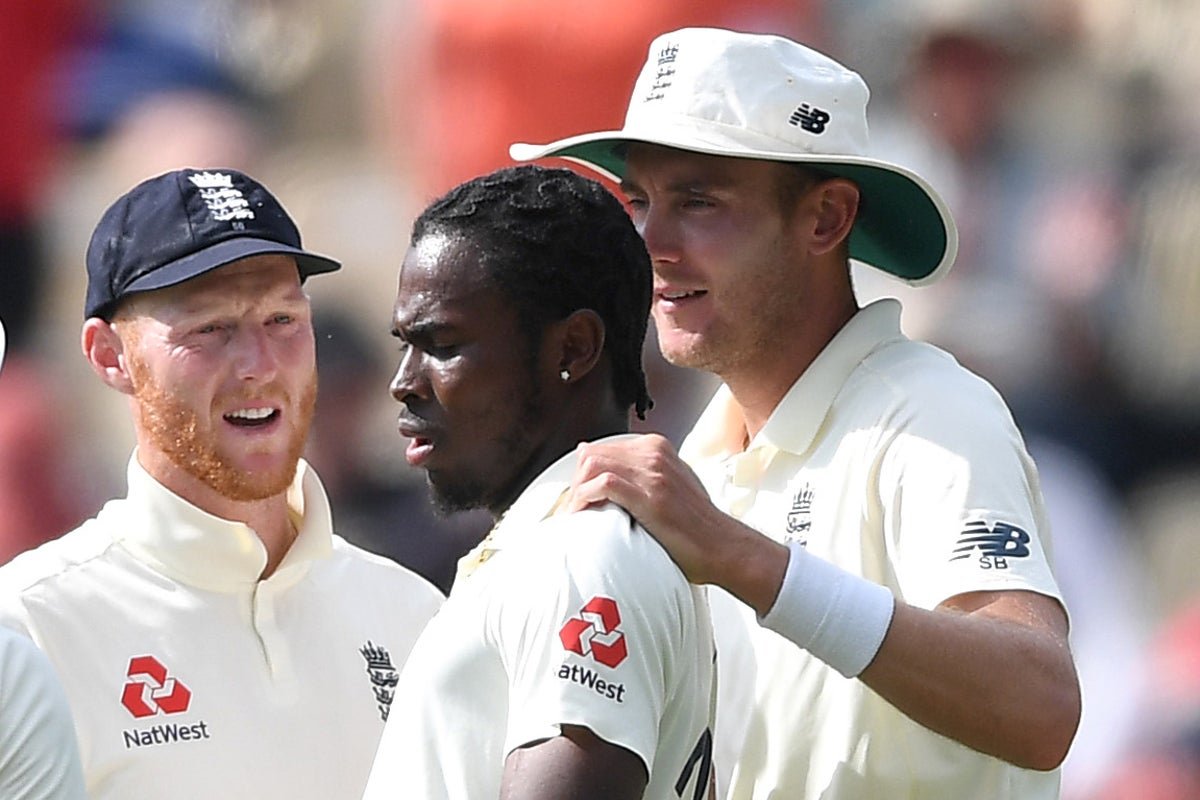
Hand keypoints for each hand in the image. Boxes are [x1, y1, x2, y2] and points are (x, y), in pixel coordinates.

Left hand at [568, 435, 786, 610]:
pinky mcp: (649, 495)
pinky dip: (586, 498)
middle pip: (593, 453)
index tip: (582, 493)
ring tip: (579, 512)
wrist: (723, 546)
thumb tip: (607, 467)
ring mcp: (653, 472)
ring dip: (578, 490)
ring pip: (593, 464)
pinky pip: (602, 484)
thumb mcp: (671, 485)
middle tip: (577, 506)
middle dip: (577, 481)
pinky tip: (586, 514)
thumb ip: (641, 473)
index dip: (585, 472)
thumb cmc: (697, 525)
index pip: (603, 447)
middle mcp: (654, 454)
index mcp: (658, 448)